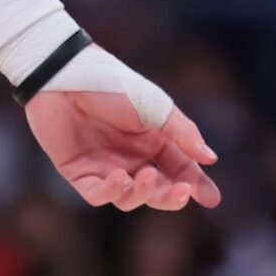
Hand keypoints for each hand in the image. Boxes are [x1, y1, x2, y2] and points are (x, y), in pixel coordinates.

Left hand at [27, 89, 220, 211]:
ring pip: (129, 198)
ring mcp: (104, 166)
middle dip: (171, 196)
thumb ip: (182, 133)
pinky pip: (97, 194)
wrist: (65, 76)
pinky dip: (110, 192)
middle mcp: (130, 157)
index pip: (180, 170)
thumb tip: (210, 159)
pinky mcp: (78, 171)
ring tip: (145, 175)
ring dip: (142, 193)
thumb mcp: (154, 107)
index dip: (196, 185)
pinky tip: (119, 178)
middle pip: (156, 191)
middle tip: (182, 191)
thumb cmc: (112, 85)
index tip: (211, 199)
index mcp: (153, 141)